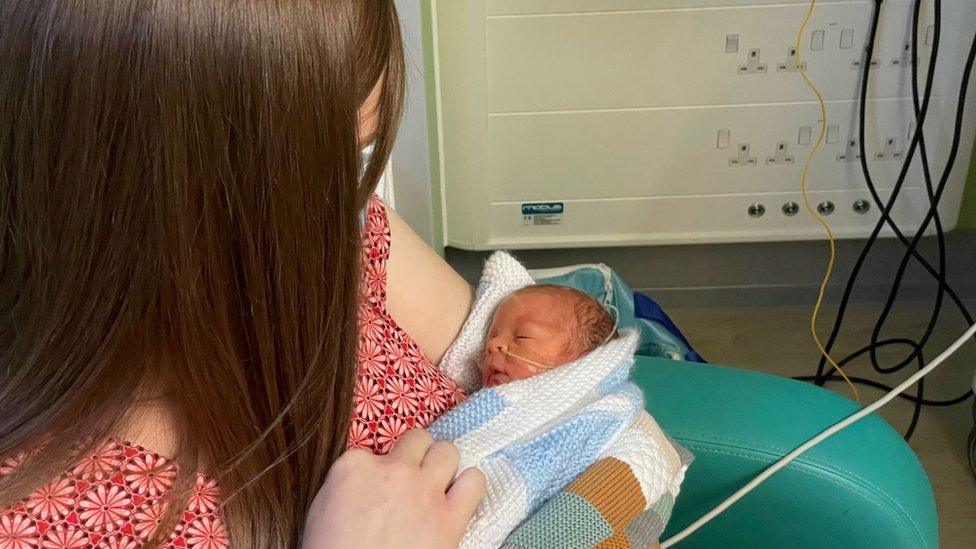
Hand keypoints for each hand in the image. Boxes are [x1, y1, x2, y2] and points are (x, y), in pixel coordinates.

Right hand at [302, 429, 485, 548]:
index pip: (375, 450)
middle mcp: (393, 470)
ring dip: (443, 466)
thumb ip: (346, 485)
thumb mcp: (321, 511)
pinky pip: (475, 482)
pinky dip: (469, 487)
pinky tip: (459, 498)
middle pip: (416, 440)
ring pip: (448, 451)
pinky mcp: (450, 517)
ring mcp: (424, 491)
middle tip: (411, 478)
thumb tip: (362, 482)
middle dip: (415, 456)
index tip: (378, 488)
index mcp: (354, 467)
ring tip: (437, 485)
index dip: (379, 470)